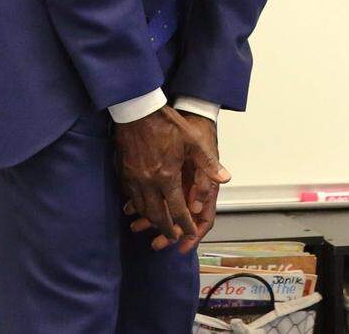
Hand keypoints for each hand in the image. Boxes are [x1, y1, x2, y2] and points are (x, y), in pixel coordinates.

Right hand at [115, 106, 229, 246]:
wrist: (138, 111)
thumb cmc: (167, 124)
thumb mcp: (193, 140)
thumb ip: (208, 163)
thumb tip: (224, 178)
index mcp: (167, 176)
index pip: (177, 209)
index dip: (184, 224)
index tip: (189, 233)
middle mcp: (149, 182)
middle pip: (156, 215)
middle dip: (165, 229)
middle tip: (172, 237)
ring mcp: (134, 179)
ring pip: (142, 208)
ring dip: (151, 220)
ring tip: (159, 226)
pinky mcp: (124, 173)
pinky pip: (131, 198)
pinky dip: (138, 207)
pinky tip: (143, 208)